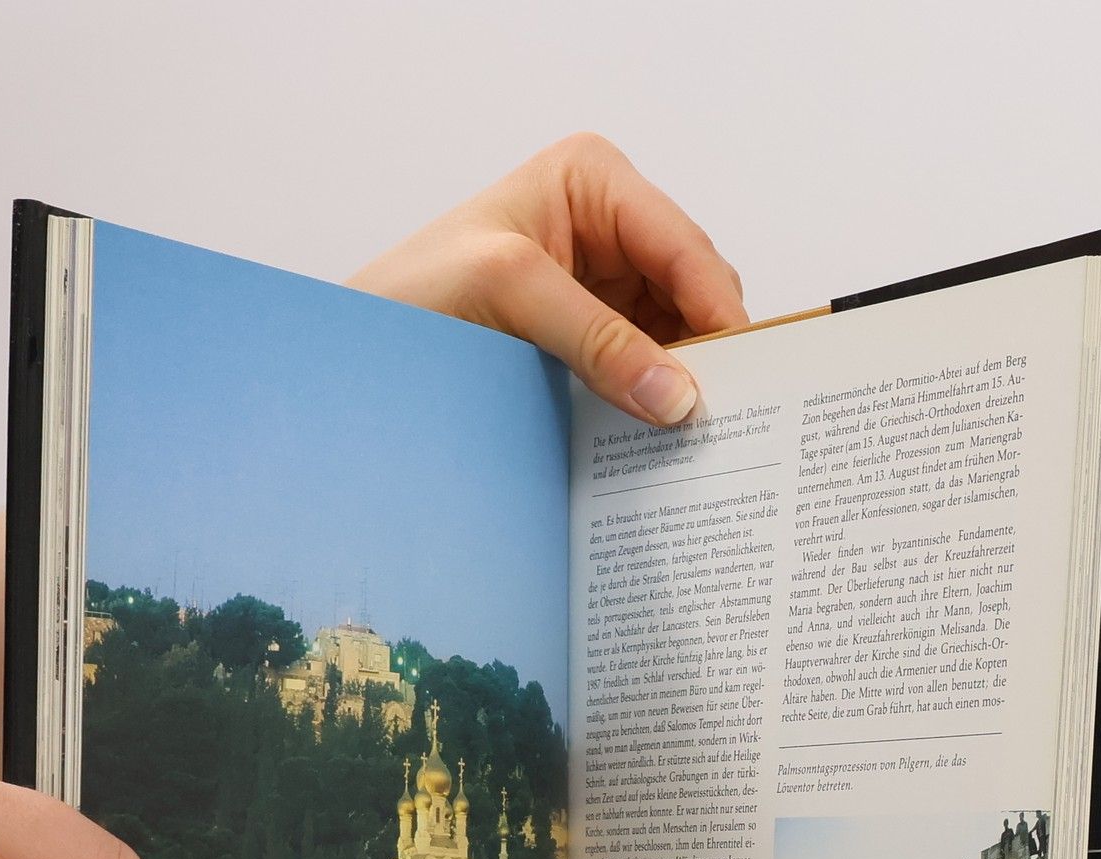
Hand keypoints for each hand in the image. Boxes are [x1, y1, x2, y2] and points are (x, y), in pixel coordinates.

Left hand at [349, 132, 747, 425]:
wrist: (359, 354)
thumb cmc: (412, 294)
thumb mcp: (509, 295)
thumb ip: (597, 340)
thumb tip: (677, 396)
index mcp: (594, 180)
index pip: (684, 247)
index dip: (718, 313)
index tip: (740, 380)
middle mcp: (608, 226)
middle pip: (692, 291)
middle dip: (707, 350)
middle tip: (721, 418)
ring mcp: (602, 284)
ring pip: (677, 336)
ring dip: (683, 382)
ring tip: (694, 435)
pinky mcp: (590, 338)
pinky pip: (646, 368)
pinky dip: (656, 400)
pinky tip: (658, 433)